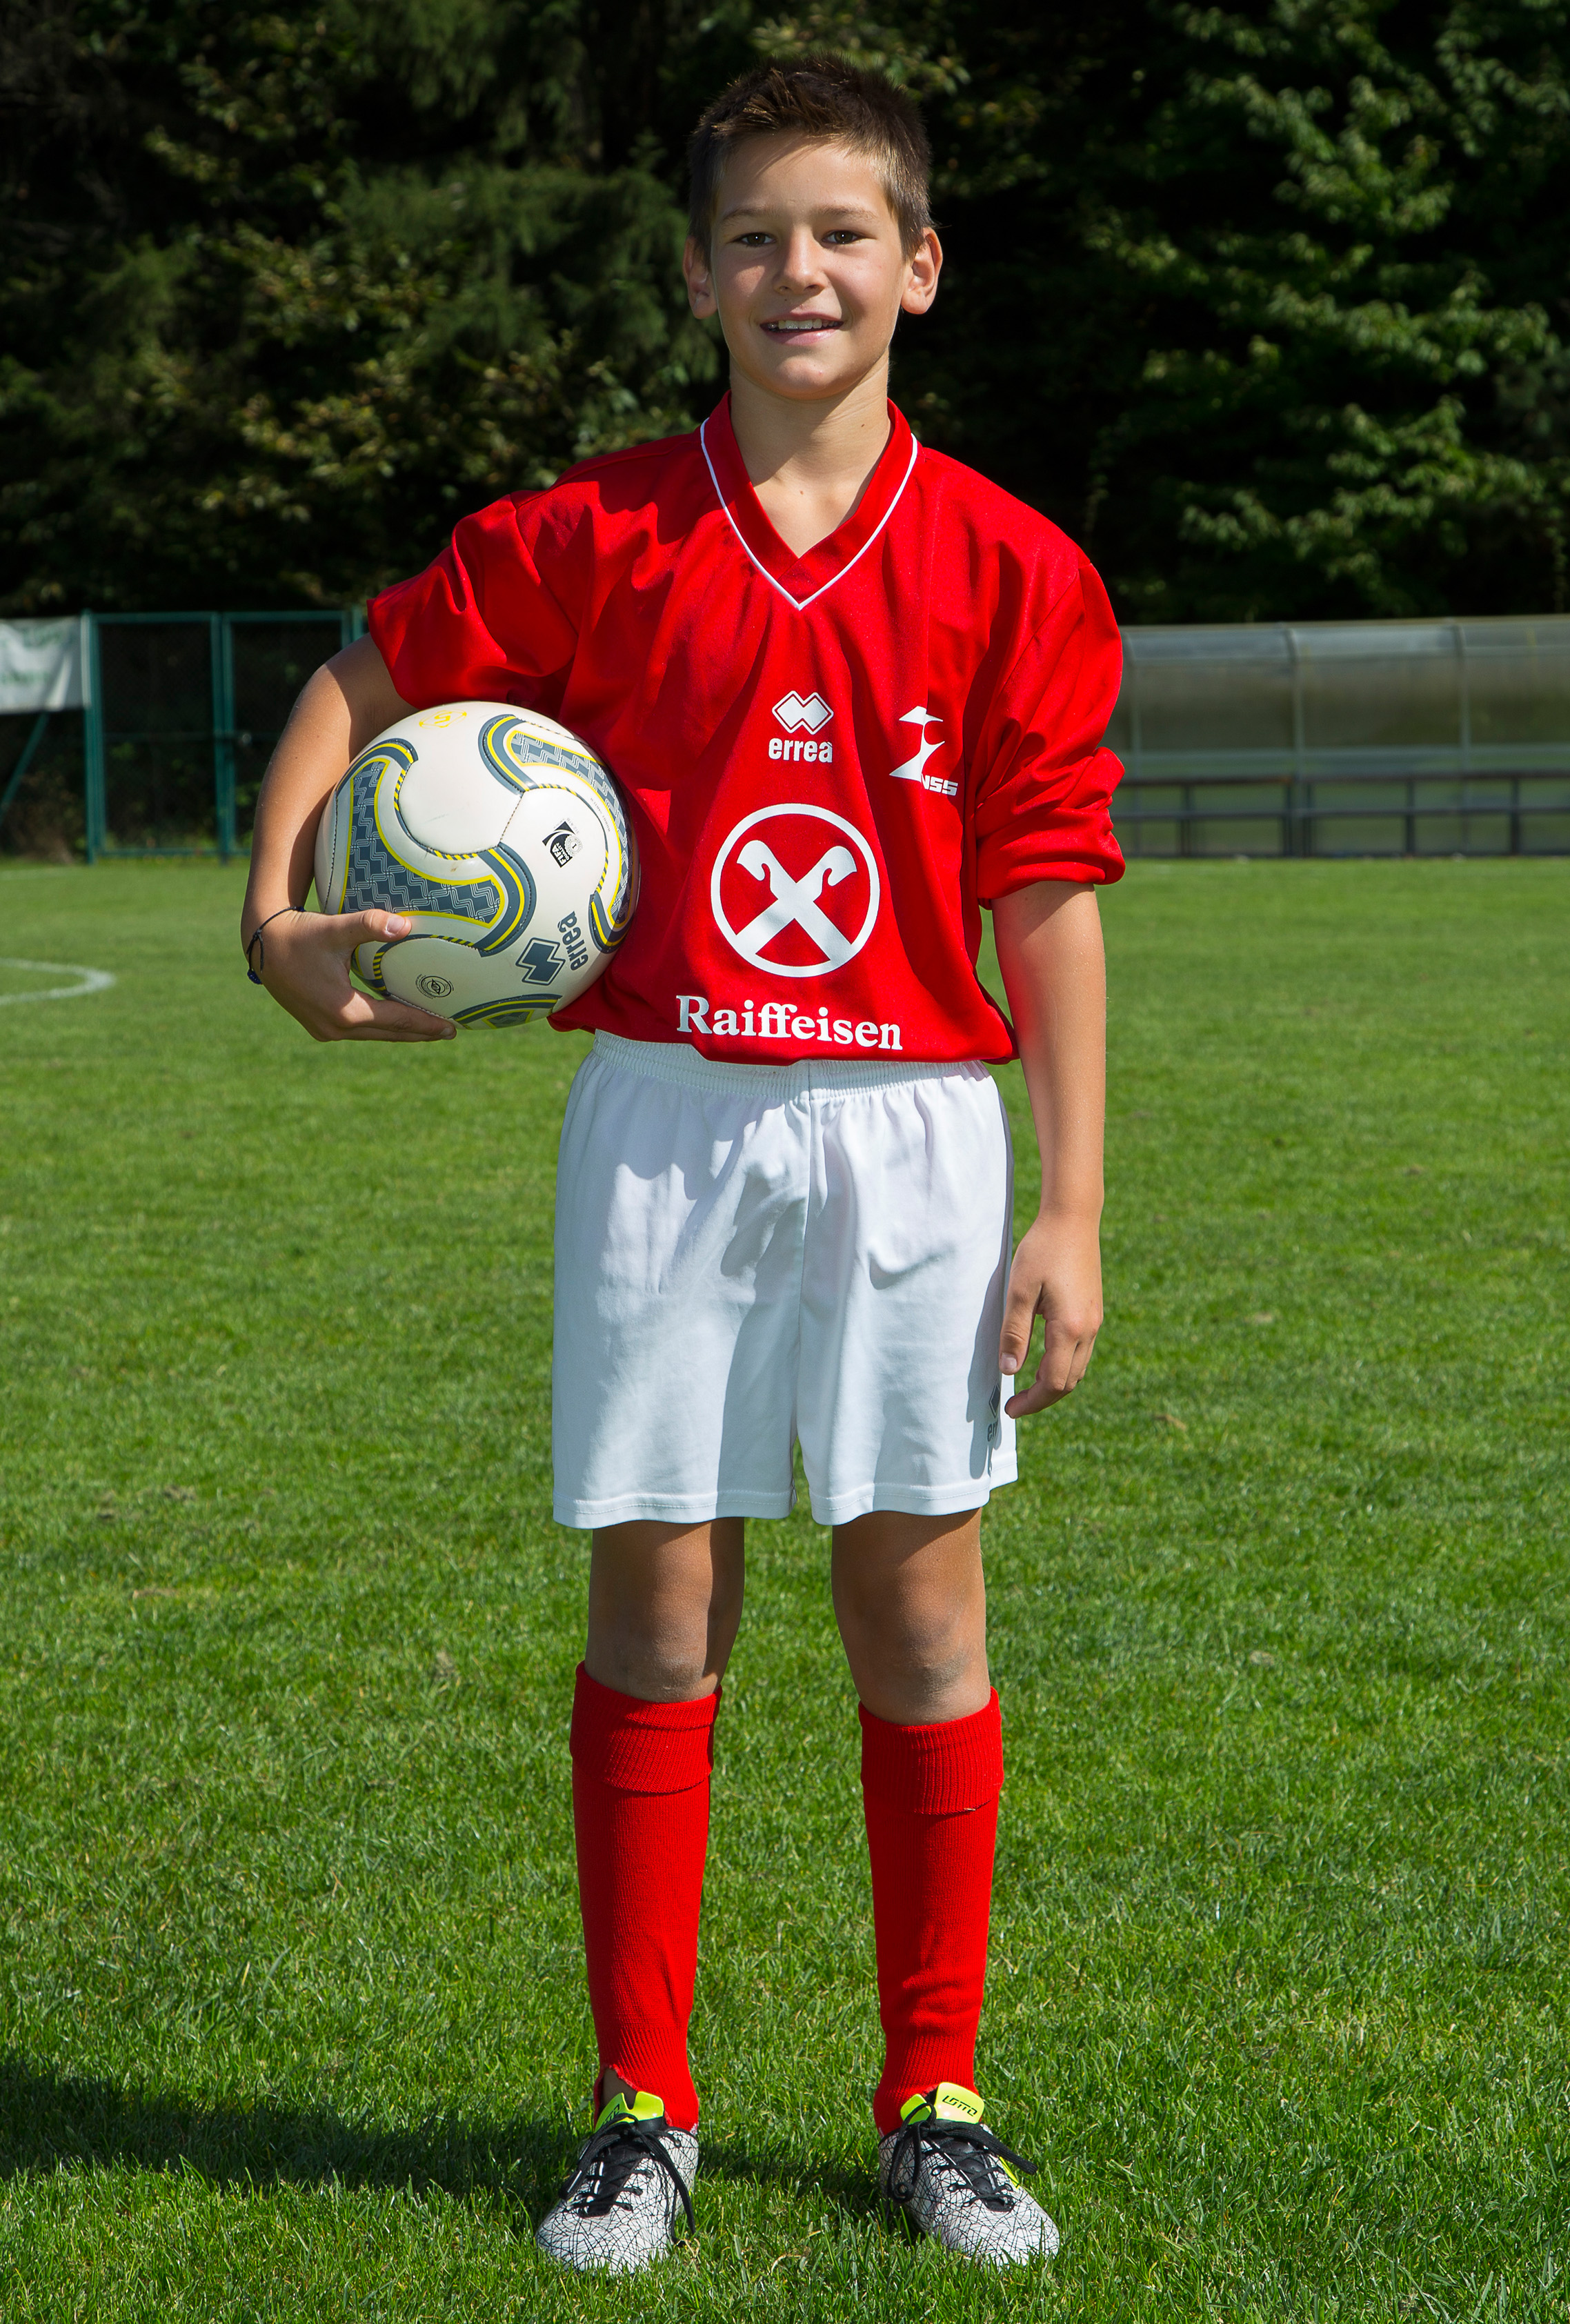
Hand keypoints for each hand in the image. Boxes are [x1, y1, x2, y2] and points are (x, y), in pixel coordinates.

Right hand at [247, 908, 456, 1041]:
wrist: (261, 945)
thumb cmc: (300, 934)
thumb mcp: (335, 929)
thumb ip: (370, 925)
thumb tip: (406, 926)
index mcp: (345, 1010)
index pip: (396, 1020)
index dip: (425, 1023)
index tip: (452, 1027)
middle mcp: (335, 1027)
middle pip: (388, 1034)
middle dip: (420, 1033)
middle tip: (450, 1032)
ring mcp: (324, 1030)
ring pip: (373, 1035)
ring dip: (400, 1032)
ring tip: (428, 1030)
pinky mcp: (317, 1026)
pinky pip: (358, 1032)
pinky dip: (379, 1028)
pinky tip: (393, 1023)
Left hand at [999, 1208, 1102, 1417]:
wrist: (1072, 1219)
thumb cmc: (1041, 1250)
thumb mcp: (1018, 1291)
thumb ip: (1014, 1334)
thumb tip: (1009, 1371)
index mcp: (1069, 1328)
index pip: (1053, 1383)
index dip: (1032, 1402)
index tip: (1009, 1409)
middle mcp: (1088, 1329)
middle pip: (1069, 1382)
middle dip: (1042, 1398)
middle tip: (1015, 1404)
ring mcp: (1095, 1321)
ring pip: (1077, 1368)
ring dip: (1053, 1383)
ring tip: (1026, 1386)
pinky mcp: (1094, 1312)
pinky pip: (1081, 1351)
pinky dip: (1063, 1365)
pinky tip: (1042, 1360)